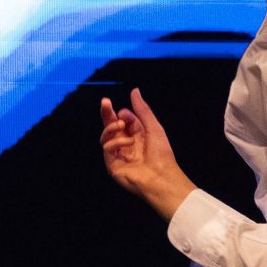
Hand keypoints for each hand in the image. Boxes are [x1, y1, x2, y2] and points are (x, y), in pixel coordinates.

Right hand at [98, 90, 196, 219]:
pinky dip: (115, 142)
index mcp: (136, 135)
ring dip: (112, 127)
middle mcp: (126, 143)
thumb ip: (142, 109)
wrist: (161, 176)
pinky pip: (107, 148)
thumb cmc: (161, 153)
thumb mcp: (153, 127)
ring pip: (106, 136)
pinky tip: (126, 143)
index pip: (122, 120)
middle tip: (105, 102)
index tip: (123, 111)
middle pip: (110, 126)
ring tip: (121, 125)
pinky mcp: (112, 164)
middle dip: (107, 113)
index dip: (121, 113)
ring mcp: (118, 154)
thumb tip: (134, 90)